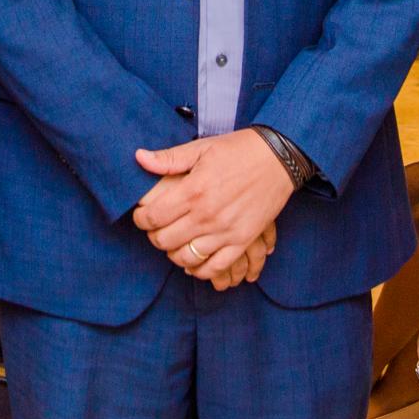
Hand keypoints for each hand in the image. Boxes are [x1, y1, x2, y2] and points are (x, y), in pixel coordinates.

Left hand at [132, 131, 294, 283]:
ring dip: (174, 254)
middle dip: (154, 237)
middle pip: (165, 241)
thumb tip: (139, 158)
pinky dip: (201, 270)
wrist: (279, 158)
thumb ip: (169, 158)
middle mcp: (207, 215)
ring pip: (186, 258)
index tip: (142, 216)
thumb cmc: (239, 150)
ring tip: (175, 243)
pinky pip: (216, 268)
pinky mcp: (243, 240)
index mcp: (193, 191)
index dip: (140, 219)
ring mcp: (226, 231)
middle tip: (157, 229)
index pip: (153, 217)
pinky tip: (195, 260)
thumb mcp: (202, 148)